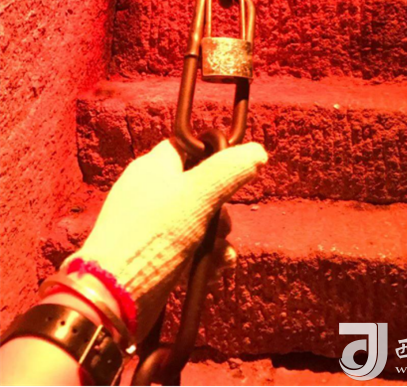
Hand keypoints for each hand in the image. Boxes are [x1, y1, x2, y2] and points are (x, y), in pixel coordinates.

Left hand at [62, 139, 266, 340]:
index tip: (231, 173)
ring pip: (195, 219)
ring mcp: (148, 222)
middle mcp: (148, 190)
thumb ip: (230, 171)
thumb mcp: (200, 195)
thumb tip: (258, 151)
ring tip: (222, 252)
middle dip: (220, 206)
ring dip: (216, 235)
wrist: (114, 293)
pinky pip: (185, 245)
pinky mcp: (150, 252)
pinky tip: (216, 268)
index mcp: (154, 166)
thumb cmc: (156, 233)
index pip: (187, 146)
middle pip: (197, 186)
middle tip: (224, 224)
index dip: (211, 156)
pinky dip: (204, 255)